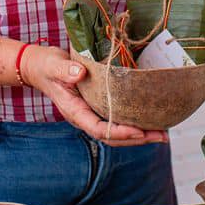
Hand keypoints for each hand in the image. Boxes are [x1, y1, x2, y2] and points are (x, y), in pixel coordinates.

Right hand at [24, 46, 167, 146]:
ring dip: (141, 134)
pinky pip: (118, 120)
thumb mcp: (53, 65)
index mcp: (75, 112)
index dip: (120, 132)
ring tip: (163, 132)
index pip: (99, 129)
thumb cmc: (47, 66)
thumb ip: (65, 70)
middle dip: (138, 138)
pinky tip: (151, 119)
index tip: (139, 131)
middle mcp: (85, 117)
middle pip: (114, 137)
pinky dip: (135, 123)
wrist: (41, 67)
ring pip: (118, 132)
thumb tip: (80, 73)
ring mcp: (92, 114)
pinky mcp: (98, 107)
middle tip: (162, 136)